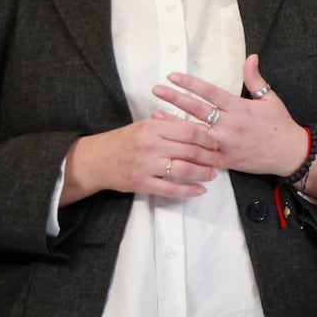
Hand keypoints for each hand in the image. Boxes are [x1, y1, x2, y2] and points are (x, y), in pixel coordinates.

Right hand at [60, 116, 220, 204]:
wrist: (95, 160)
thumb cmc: (124, 141)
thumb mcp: (145, 126)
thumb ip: (170, 127)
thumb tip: (201, 131)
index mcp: (153, 128)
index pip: (189, 131)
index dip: (208, 138)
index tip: (216, 143)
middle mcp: (150, 145)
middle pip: (190, 151)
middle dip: (211, 157)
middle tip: (221, 160)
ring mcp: (145, 165)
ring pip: (184, 170)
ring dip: (204, 173)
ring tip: (213, 174)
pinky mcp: (142, 183)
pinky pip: (171, 189)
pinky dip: (189, 190)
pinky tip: (200, 190)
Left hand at [152, 54, 306, 178]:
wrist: (289, 154)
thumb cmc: (280, 125)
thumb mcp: (270, 99)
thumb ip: (256, 79)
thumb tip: (251, 57)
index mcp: (240, 108)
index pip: (210, 92)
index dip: (190, 83)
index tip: (173, 76)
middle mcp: (230, 125)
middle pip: (197, 109)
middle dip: (175, 98)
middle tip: (157, 89)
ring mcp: (226, 143)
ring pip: (195, 131)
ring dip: (174, 122)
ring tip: (155, 114)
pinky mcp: (225, 159)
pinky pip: (201, 153)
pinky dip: (185, 146)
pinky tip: (172, 141)